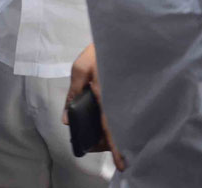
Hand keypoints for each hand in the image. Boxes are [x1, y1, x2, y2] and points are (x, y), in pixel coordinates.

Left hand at [64, 44, 124, 171]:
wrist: (122, 36)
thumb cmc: (101, 52)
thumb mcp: (81, 68)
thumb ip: (73, 94)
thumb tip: (67, 120)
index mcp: (108, 97)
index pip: (112, 129)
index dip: (118, 148)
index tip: (122, 166)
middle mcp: (122, 102)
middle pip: (119, 131)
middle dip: (113, 144)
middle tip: (99, 146)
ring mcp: (129, 100)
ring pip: (124, 125)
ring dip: (116, 134)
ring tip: (104, 136)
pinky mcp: (134, 96)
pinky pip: (127, 115)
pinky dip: (121, 123)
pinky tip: (113, 122)